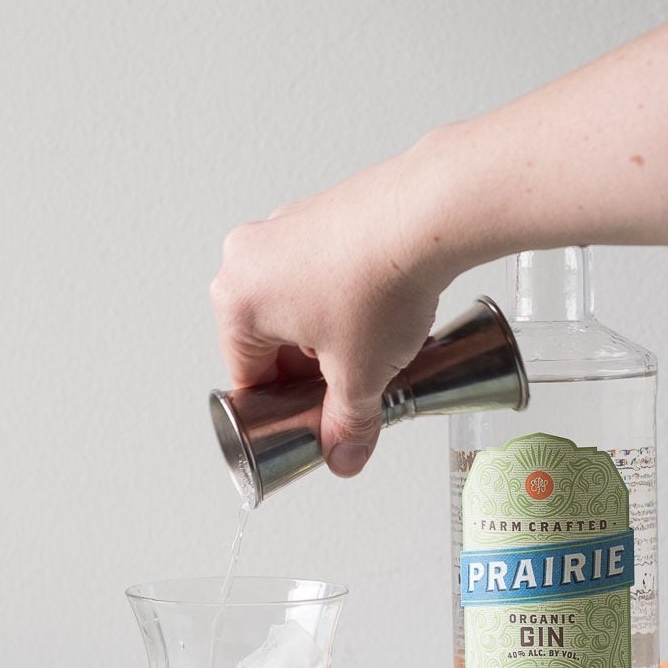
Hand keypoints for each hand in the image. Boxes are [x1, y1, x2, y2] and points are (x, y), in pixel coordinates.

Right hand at [210, 151, 443, 476]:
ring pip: (297, 308)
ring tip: (372, 355)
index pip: (248, 379)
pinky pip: (320, 275)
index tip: (307, 426)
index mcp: (237, 301)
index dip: (281, 414)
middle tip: (347, 395)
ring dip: (328, 339)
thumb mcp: (360, 376)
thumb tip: (343, 453)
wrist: (430, 215)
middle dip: (309, 375)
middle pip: (271, 343)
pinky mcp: (320, 214)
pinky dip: (344, 303)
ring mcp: (284, 230)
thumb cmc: (381, 280)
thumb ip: (346, 424)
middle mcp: (249, 258)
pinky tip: (380, 318)